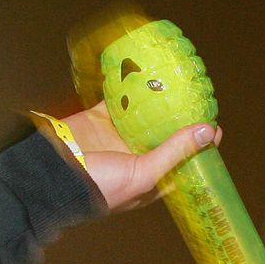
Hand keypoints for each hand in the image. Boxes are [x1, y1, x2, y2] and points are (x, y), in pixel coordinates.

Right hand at [57, 101, 218, 211]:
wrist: (50, 174)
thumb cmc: (98, 187)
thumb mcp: (143, 174)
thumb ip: (175, 152)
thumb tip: (209, 132)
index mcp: (147, 180)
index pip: (180, 164)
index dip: (197, 149)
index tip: (214, 130)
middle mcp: (134, 159)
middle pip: (164, 137)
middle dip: (180, 122)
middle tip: (199, 102)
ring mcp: (116, 138)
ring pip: (143, 117)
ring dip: (158, 103)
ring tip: (179, 85)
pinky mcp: (100, 118)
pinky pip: (118, 100)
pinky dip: (129, 89)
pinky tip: (145, 76)